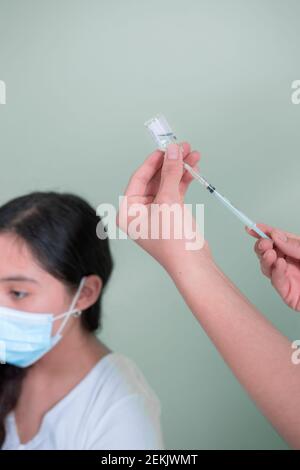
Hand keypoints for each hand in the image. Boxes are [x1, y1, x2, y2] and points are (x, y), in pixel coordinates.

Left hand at [117, 142, 210, 270]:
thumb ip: (170, 173)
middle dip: (170, 163)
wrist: (192, 263)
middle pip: (153, 179)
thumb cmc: (173, 239)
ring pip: (166, 184)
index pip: (138, 178)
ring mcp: (155, 214)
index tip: (166, 147)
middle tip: (183, 147)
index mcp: (128, 211)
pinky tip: (193, 169)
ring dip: (180, 170)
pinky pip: (174, 192)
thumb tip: (173, 150)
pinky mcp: (170, 216)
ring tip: (194, 154)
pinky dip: (183, 181)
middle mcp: (138, 213)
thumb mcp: (168, 201)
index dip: (153, 161)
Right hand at [246, 223, 299, 310]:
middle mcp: (292, 263)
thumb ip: (297, 246)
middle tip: (263, 243)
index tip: (253, 228)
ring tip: (269, 253)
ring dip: (265, 258)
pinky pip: (277, 281)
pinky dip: (275, 272)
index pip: (279, 239)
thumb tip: (277, 236)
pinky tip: (278, 264)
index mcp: (298, 251)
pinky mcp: (288, 294)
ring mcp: (289, 278)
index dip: (265, 232)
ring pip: (268, 267)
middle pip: (269, 252)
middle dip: (262, 245)